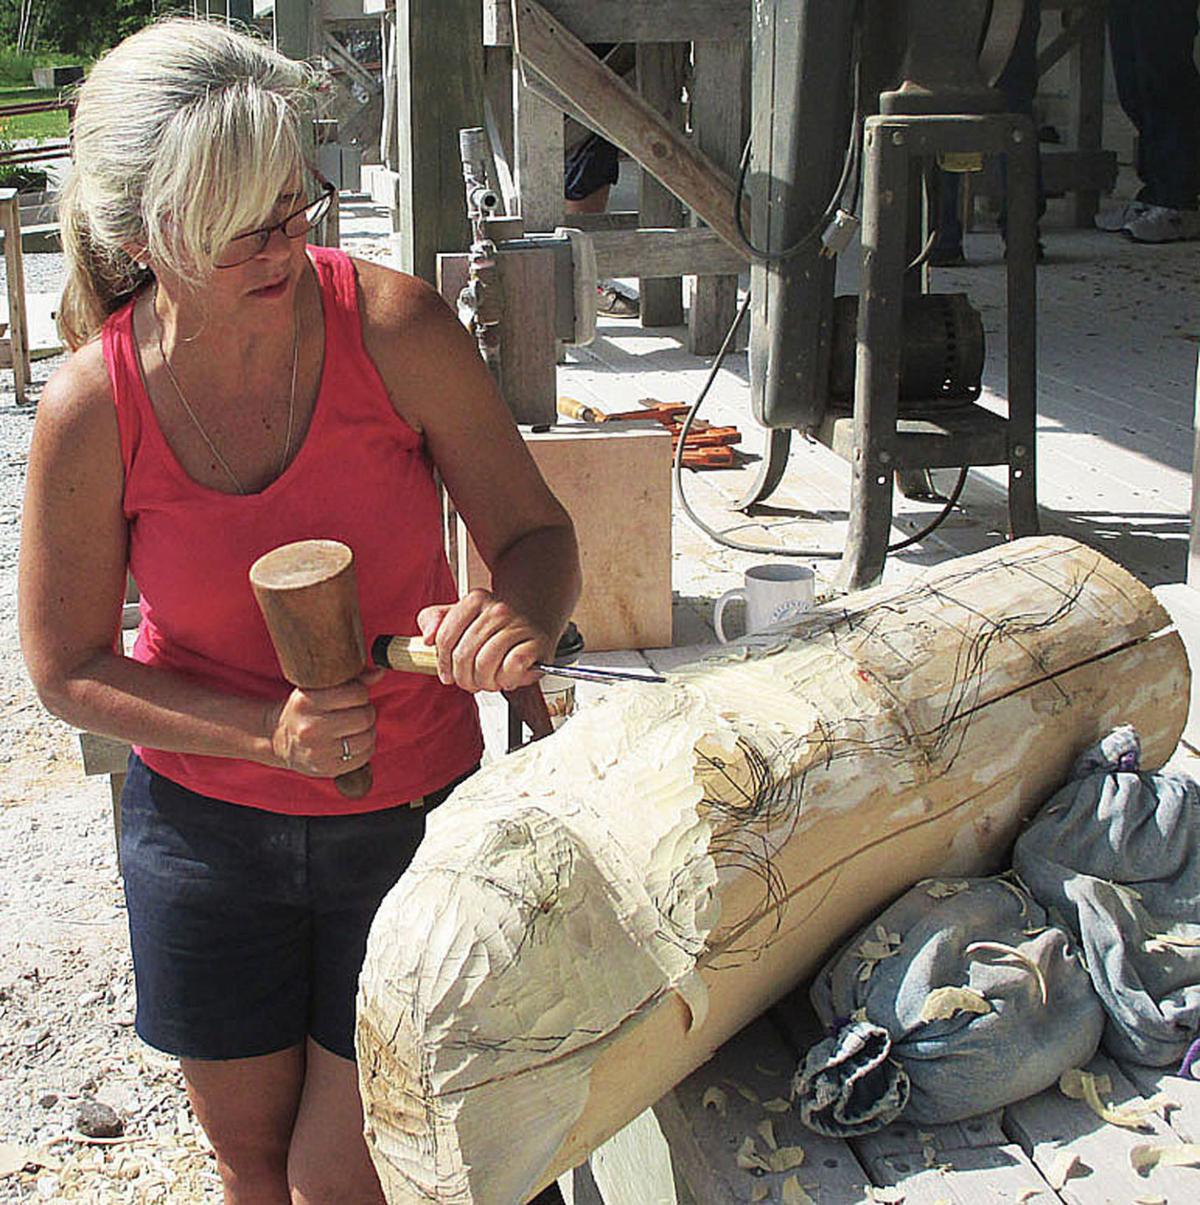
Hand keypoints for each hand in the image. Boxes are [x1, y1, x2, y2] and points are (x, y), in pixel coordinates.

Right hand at [266, 668, 383, 776]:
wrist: (278, 739)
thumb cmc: (304, 710)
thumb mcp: (317, 689)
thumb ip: (350, 680)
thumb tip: (380, 673)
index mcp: (306, 702)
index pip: (355, 693)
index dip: (361, 693)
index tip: (354, 696)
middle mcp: (310, 728)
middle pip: (364, 716)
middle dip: (366, 711)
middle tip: (357, 711)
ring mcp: (318, 751)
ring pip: (367, 738)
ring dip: (368, 730)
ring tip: (356, 727)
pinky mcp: (326, 769)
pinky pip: (363, 757)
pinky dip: (365, 748)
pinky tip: (353, 742)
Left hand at [417, 590, 553, 692]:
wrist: (535, 619)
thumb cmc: (495, 625)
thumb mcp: (459, 617)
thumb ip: (433, 621)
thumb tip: (427, 638)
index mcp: (475, 600)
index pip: (445, 638)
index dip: (443, 664)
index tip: (448, 675)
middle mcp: (497, 609)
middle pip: (464, 654)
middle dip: (464, 678)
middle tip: (471, 682)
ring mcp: (519, 624)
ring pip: (486, 662)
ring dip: (485, 681)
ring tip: (488, 682)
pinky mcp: (538, 641)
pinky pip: (513, 665)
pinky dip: (507, 678)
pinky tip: (507, 678)